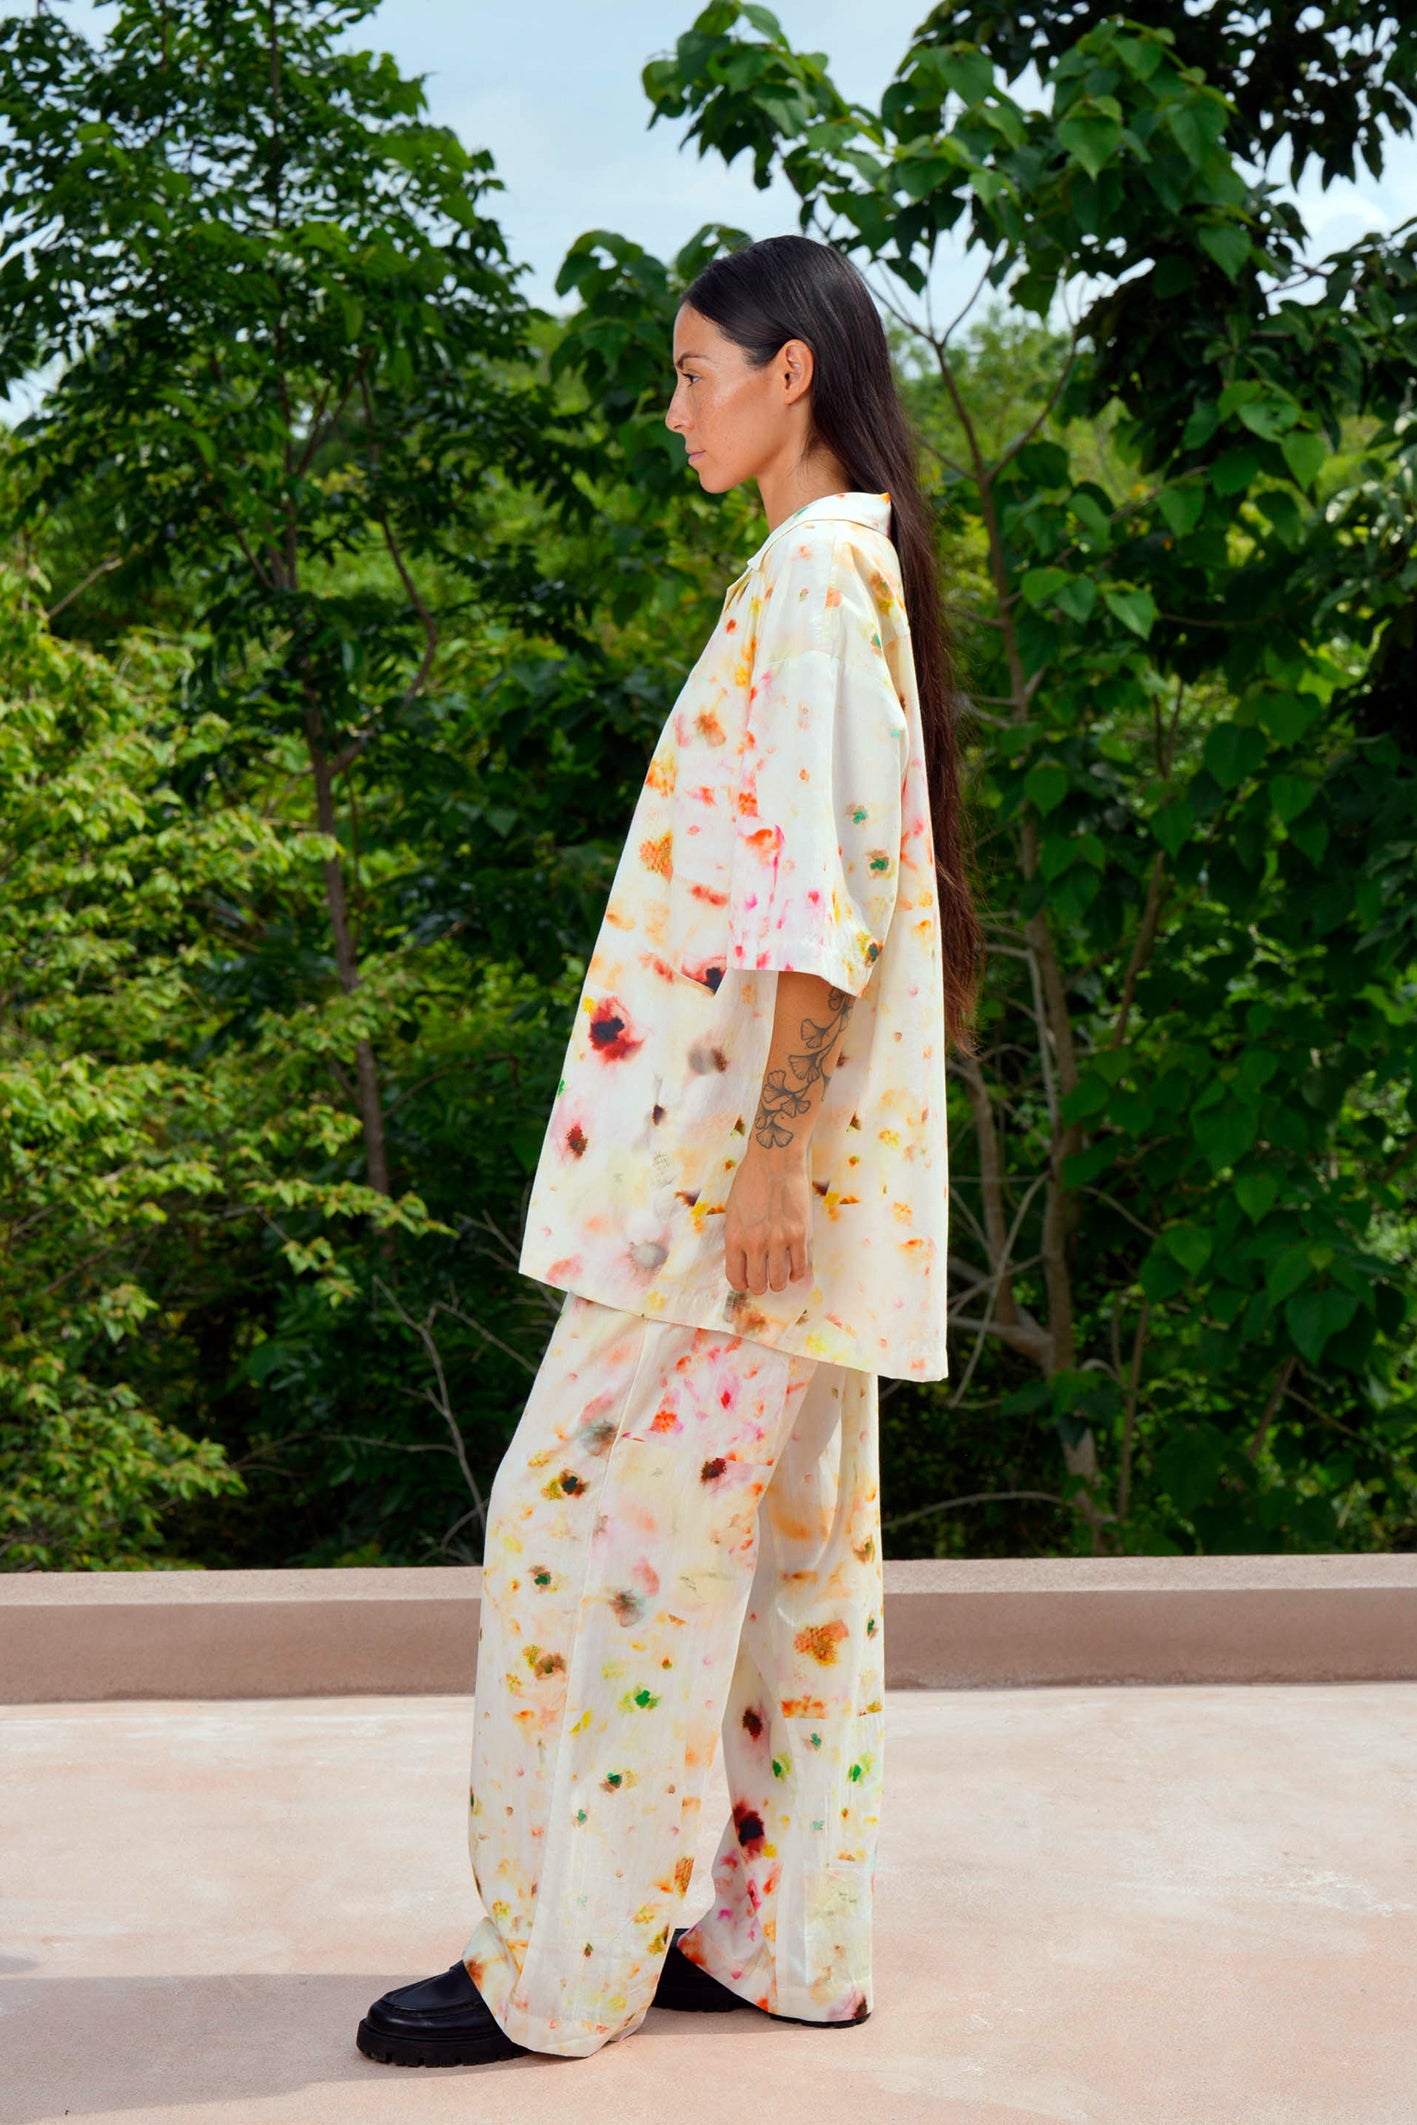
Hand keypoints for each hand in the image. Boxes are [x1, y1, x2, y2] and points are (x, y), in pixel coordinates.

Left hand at [723, 1142, 813, 1295]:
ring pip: (779, 1281)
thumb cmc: (751, 1181)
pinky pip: (800, 1267)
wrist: (775, 1161)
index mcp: (735, 1237)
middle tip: (764, 1280)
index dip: (741, 1284)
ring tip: (779, 1276)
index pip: (735, 1277)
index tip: (746, 1282)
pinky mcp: (799, 1234)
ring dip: (778, 1283)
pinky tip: (794, 1271)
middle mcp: (755, 1243)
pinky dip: (797, 1274)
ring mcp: (778, 1240)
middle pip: (758, 1284)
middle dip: (760, 1286)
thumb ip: (737, 1236)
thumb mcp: (733, 1210)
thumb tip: (743, 1259)